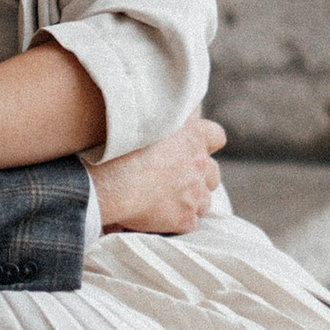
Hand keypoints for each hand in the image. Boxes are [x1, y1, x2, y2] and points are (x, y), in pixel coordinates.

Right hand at [88, 115, 225, 236]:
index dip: (208, 143)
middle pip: (213, 174)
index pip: (217, 136)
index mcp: (192, 136)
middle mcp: (200, 164)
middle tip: (177, 181)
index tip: (196, 149)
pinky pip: (188, 224)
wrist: (113, 181)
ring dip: (190, 203)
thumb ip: (165, 113)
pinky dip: (175, 223)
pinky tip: (157, 219)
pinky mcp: (185, 219)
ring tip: (165, 203)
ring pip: (204, 203)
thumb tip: (175, 106)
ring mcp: (195, 194)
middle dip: (200, 179)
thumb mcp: (145, 117)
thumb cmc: (120, 147)